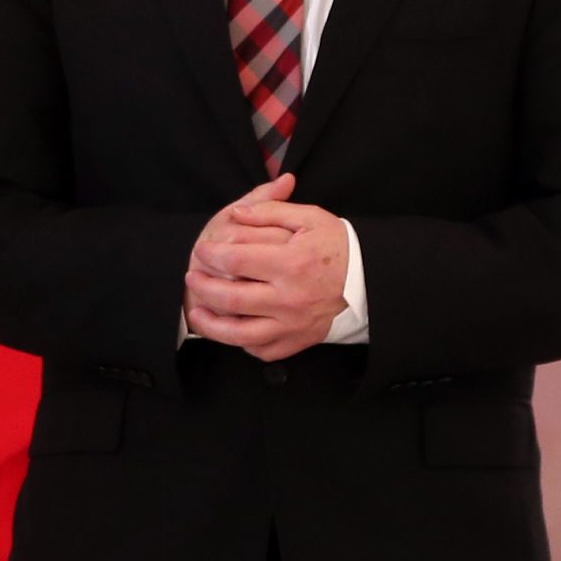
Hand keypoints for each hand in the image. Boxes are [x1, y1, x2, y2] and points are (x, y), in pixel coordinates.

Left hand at [183, 173, 349, 359]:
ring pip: (240, 333)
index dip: (211, 254)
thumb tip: (236, 213)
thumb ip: (270, 211)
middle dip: (203, 287)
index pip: (236, 259)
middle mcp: (289, 298)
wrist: (368, 280)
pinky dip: (242, 342)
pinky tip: (231, 330)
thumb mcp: (309, 218)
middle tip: (192, 278)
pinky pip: (262, 349)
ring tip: (197, 311)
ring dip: (212, 324)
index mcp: (291, 263)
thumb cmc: (336, 246)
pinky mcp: (296, 342)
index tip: (201, 250)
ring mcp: (291, 325)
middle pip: (231, 298)